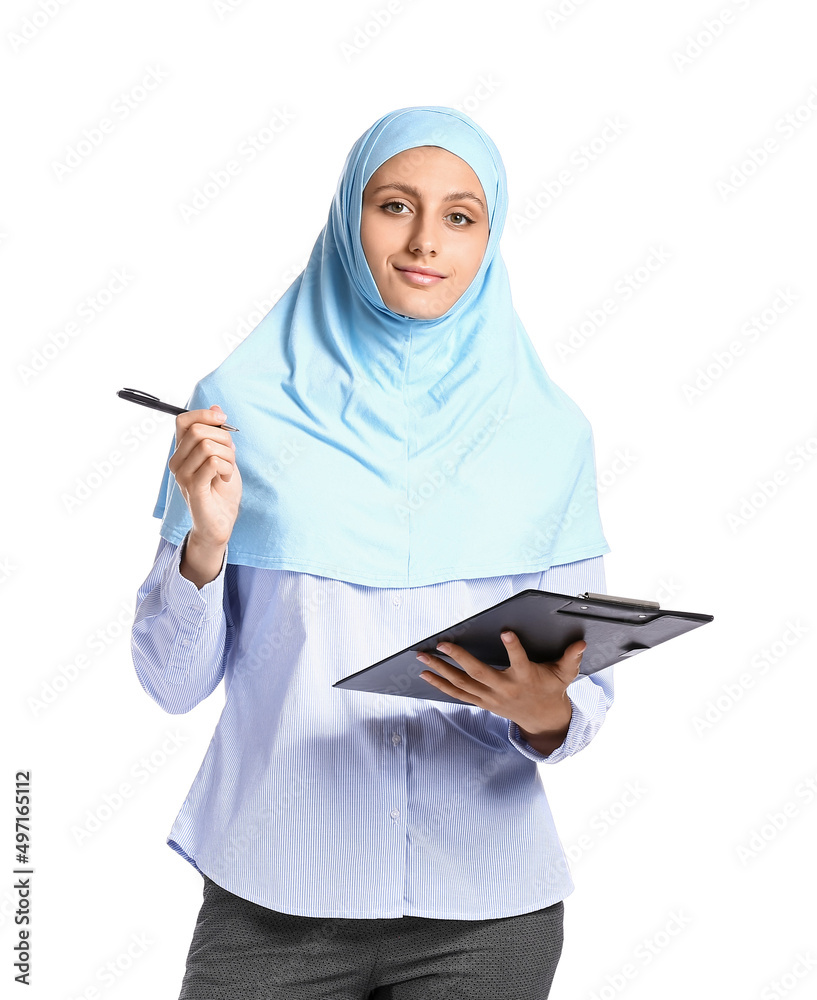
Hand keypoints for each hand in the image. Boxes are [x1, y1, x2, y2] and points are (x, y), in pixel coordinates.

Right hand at [168, 405, 241, 547]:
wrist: (221, 521)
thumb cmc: (221, 489)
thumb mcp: (223, 455)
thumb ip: (217, 434)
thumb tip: (216, 408)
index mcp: (181, 451)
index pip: (183, 420)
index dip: (204, 414)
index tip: (224, 420)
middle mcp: (177, 462)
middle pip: (200, 431)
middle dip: (225, 439)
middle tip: (231, 456)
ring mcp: (182, 475)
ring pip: (208, 446)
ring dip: (228, 456)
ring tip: (228, 470)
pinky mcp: (193, 488)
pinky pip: (212, 462)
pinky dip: (227, 467)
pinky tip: (226, 478)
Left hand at [416, 631, 585, 737]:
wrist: (543, 721)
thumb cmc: (552, 690)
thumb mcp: (565, 675)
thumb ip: (571, 658)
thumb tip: (581, 643)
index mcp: (526, 678)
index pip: (520, 662)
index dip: (513, 648)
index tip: (506, 632)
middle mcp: (505, 689)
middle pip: (479, 673)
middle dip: (459, 658)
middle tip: (442, 644)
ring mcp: (491, 698)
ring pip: (462, 684)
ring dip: (441, 670)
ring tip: (423, 657)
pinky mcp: (482, 702)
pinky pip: (458, 694)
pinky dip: (441, 685)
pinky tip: (426, 674)